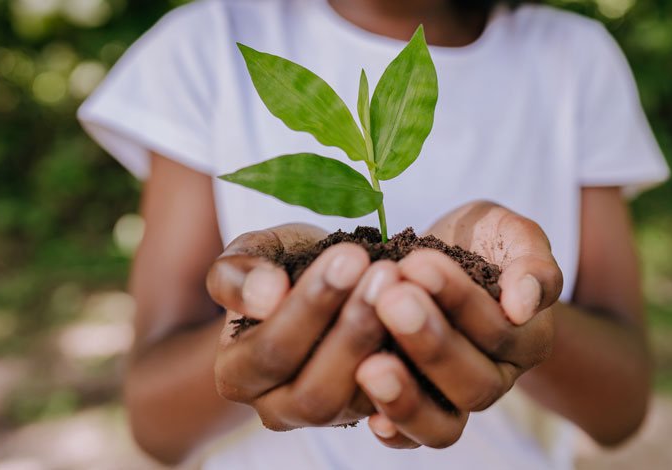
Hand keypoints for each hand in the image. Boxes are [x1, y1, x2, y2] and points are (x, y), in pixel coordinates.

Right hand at [207, 224, 400, 428]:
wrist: (329, 281)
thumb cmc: (284, 266)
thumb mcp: (254, 253)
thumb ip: (239, 272)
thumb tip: (266, 296)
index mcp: (238, 374)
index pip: (271, 352)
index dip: (310, 307)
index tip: (348, 257)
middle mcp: (280, 408)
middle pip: (314, 392)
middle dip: (353, 331)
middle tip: (385, 273)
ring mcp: (332, 416)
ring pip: (359, 403)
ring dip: (387, 344)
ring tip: (406, 290)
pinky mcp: (377, 413)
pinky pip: (401, 409)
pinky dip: (417, 367)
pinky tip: (433, 319)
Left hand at [355, 201, 562, 447]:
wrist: (441, 255)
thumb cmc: (478, 239)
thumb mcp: (509, 231)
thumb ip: (530, 261)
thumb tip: (523, 305)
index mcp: (528, 337)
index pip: (500, 331)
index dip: (459, 301)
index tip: (417, 263)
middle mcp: (497, 377)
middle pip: (476, 383)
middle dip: (431, 343)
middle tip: (390, 300)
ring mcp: (456, 399)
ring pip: (445, 424)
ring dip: (407, 397)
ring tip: (369, 365)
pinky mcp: (419, 407)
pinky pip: (412, 439)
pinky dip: (394, 431)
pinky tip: (368, 416)